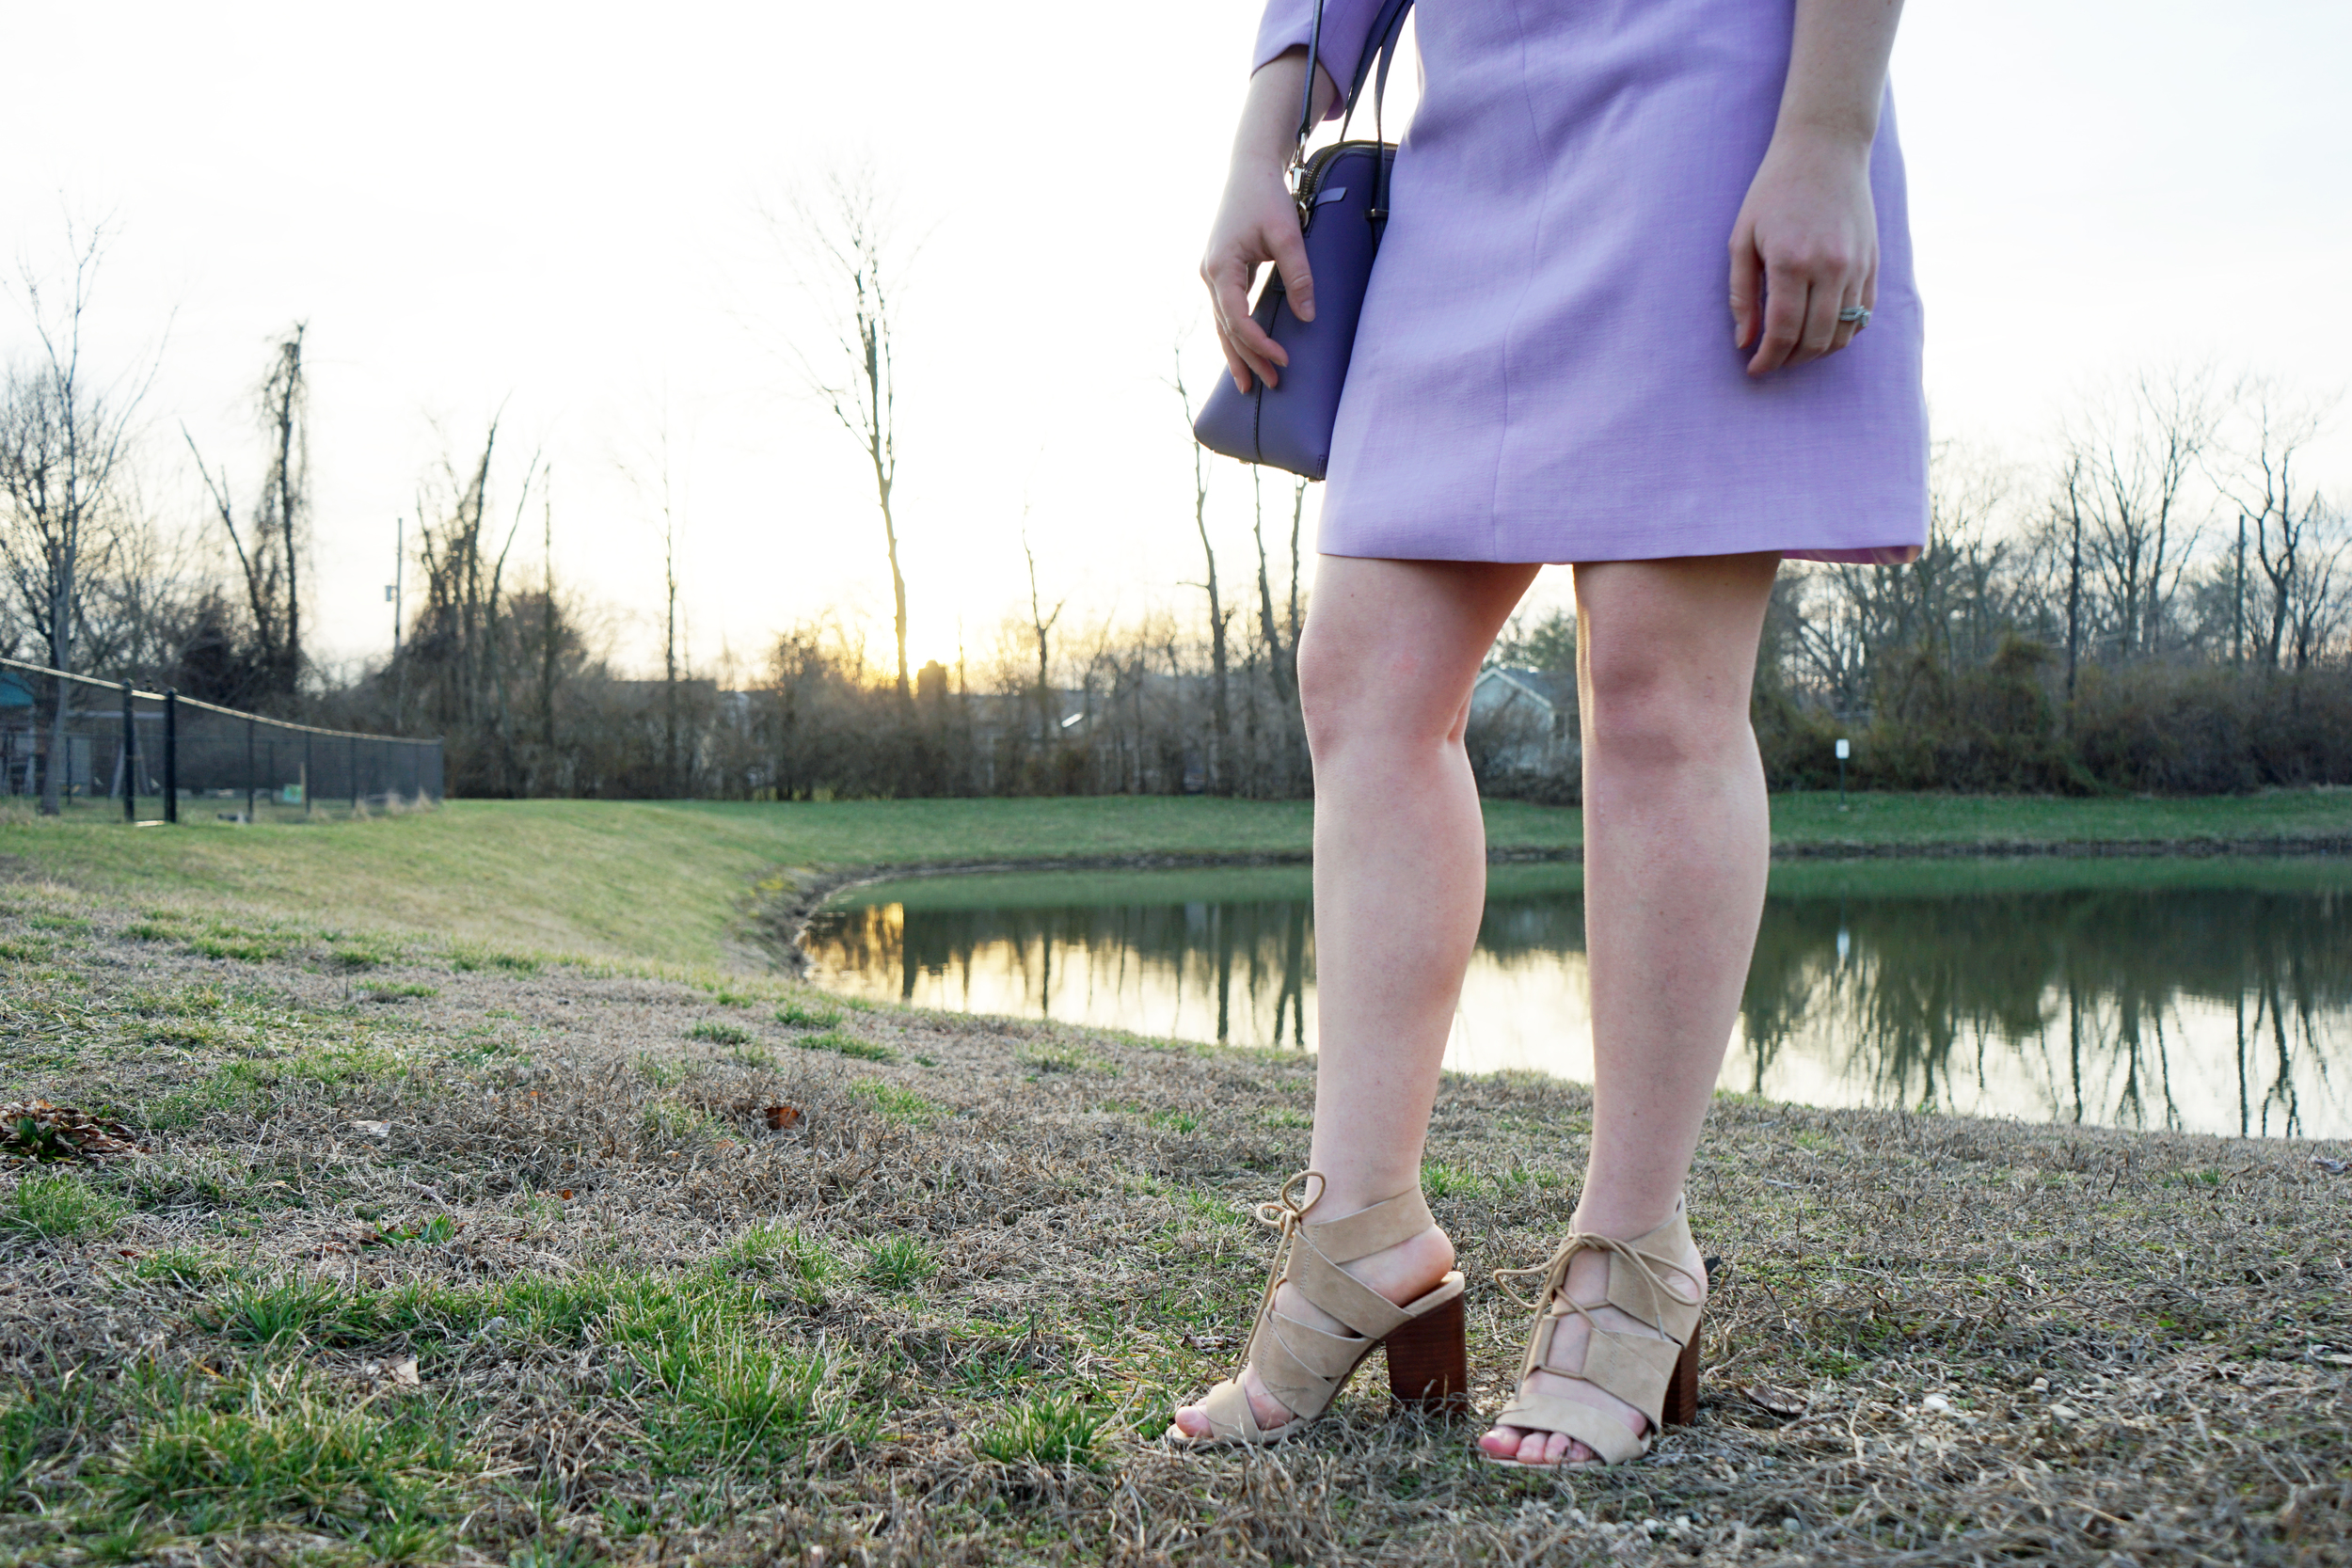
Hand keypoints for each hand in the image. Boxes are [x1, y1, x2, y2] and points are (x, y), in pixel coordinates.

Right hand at [1201, 160, 1313, 393]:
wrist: (1249, 170)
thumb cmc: (1267, 198)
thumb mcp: (1288, 235)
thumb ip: (1299, 276)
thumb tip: (1308, 317)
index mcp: (1221, 267)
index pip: (1237, 319)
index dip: (1259, 344)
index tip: (1283, 359)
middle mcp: (1209, 275)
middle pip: (1227, 329)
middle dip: (1249, 358)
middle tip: (1271, 384)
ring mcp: (1211, 275)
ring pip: (1222, 325)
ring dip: (1238, 354)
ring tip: (1251, 385)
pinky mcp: (1220, 273)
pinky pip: (1225, 313)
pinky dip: (1235, 335)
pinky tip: (1244, 354)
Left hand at [1728, 129, 1877, 376]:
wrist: (1825, 149)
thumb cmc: (1774, 191)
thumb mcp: (1743, 238)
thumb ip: (1741, 294)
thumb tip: (1744, 341)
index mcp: (1791, 261)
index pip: (1783, 331)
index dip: (1767, 359)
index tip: (1753, 369)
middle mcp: (1830, 267)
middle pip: (1815, 340)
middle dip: (1790, 361)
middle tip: (1771, 361)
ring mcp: (1856, 266)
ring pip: (1843, 333)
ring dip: (1817, 352)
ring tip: (1794, 350)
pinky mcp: (1873, 262)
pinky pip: (1864, 315)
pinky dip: (1843, 333)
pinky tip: (1821, 332)